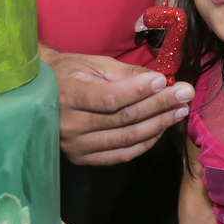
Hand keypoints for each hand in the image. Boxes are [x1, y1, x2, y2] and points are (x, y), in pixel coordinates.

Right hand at [44, 47, 193, 165]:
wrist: (38, 93)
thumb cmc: (69, 72)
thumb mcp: (95, 64)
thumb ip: (126, 74)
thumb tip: (159, 81)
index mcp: (69, 94)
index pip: (111, 98)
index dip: (140, 91)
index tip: (166, 81)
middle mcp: (70, 124)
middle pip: (123, 119)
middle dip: (159, 106)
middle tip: (185, 95)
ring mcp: (75, 145)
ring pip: (125, 139)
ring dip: (157, 125)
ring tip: (179, 111)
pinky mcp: (81, 158)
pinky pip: (119, 155)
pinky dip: (143, 144)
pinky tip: (160, 130)